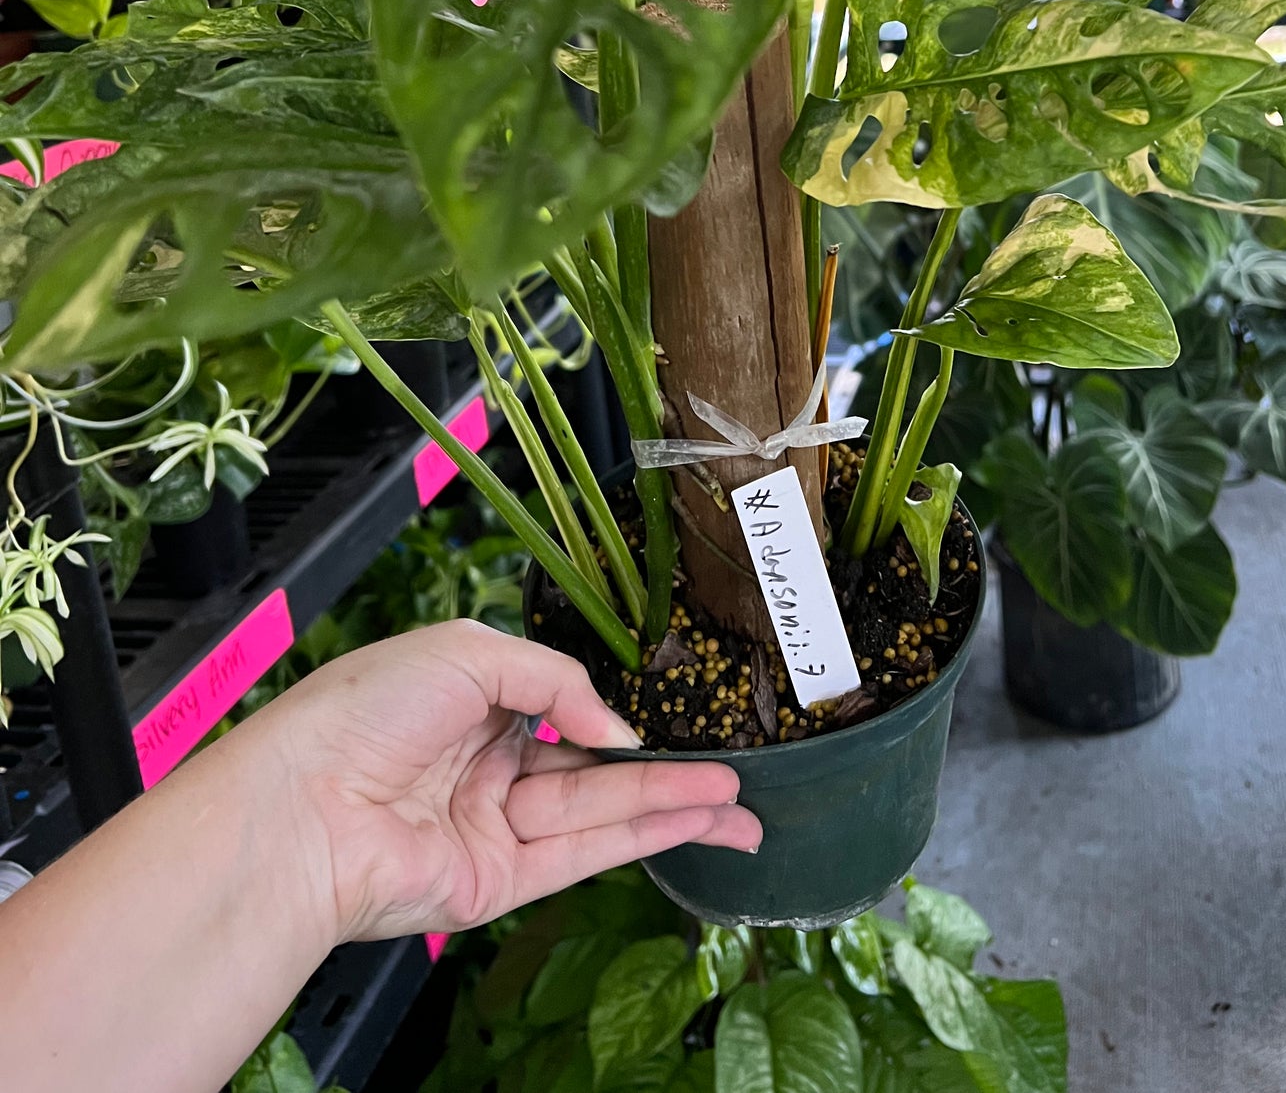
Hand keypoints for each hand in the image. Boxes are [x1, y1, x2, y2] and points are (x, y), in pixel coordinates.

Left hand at [239, 622, 760, 943]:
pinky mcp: (496, 882)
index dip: (618, 711)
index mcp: (470, 702)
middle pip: (594, 768)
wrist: (301, 807)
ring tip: (738, 800)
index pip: (562, 706)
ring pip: (600, 812)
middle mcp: (485, 766)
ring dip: (672, 804)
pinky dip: (642, 837)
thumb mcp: (466, 649)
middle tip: (737, 770)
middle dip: (667, 769)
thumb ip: (555, 679)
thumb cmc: (360, 713)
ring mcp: (493, 828)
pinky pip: (582, 855)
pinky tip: (693, 821)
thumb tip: (612, 727)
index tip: (678, 709)